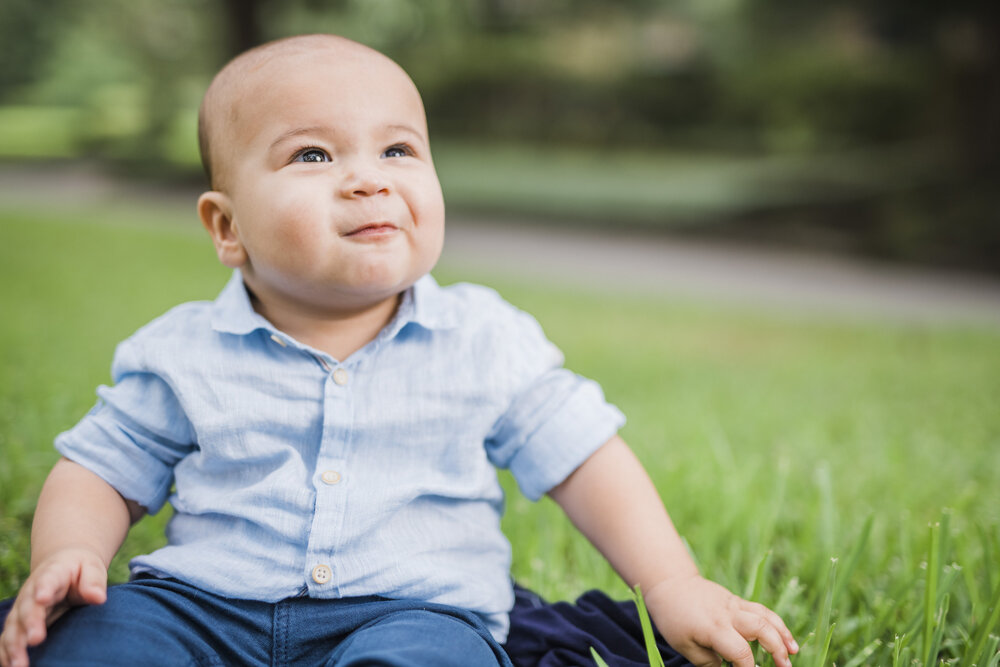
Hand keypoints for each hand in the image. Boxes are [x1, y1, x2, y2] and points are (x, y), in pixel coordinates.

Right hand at [0, 548, 107, 666]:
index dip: (44, 589)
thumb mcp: (92, 568)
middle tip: (35, 639)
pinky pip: (9, 638)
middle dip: (30, 623)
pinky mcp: (20, 623)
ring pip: (14, 626)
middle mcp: (32, 592)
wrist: (64, 565)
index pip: (47, 580)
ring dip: (14, 645)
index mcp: (52, 574)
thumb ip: (93, 581)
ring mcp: (23, 608)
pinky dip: (6, 653)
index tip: (43, 598)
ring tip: (19, 664)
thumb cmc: (81, 570)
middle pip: (28, 607)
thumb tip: (99, 598)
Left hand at [644, 574, 797, 666]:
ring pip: (765, 616)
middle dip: (777, 649)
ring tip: (794, 652)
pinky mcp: (737, 600)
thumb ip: (707, 663)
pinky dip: (775, 622)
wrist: (671, 584)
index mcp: (714, 628)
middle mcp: (728, 614)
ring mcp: (735, 605)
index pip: (740, 652)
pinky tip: (783, 635)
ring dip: (783, 633)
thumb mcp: (684, 645)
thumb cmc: (674, 618)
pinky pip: (760, 610)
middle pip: (761, 629)